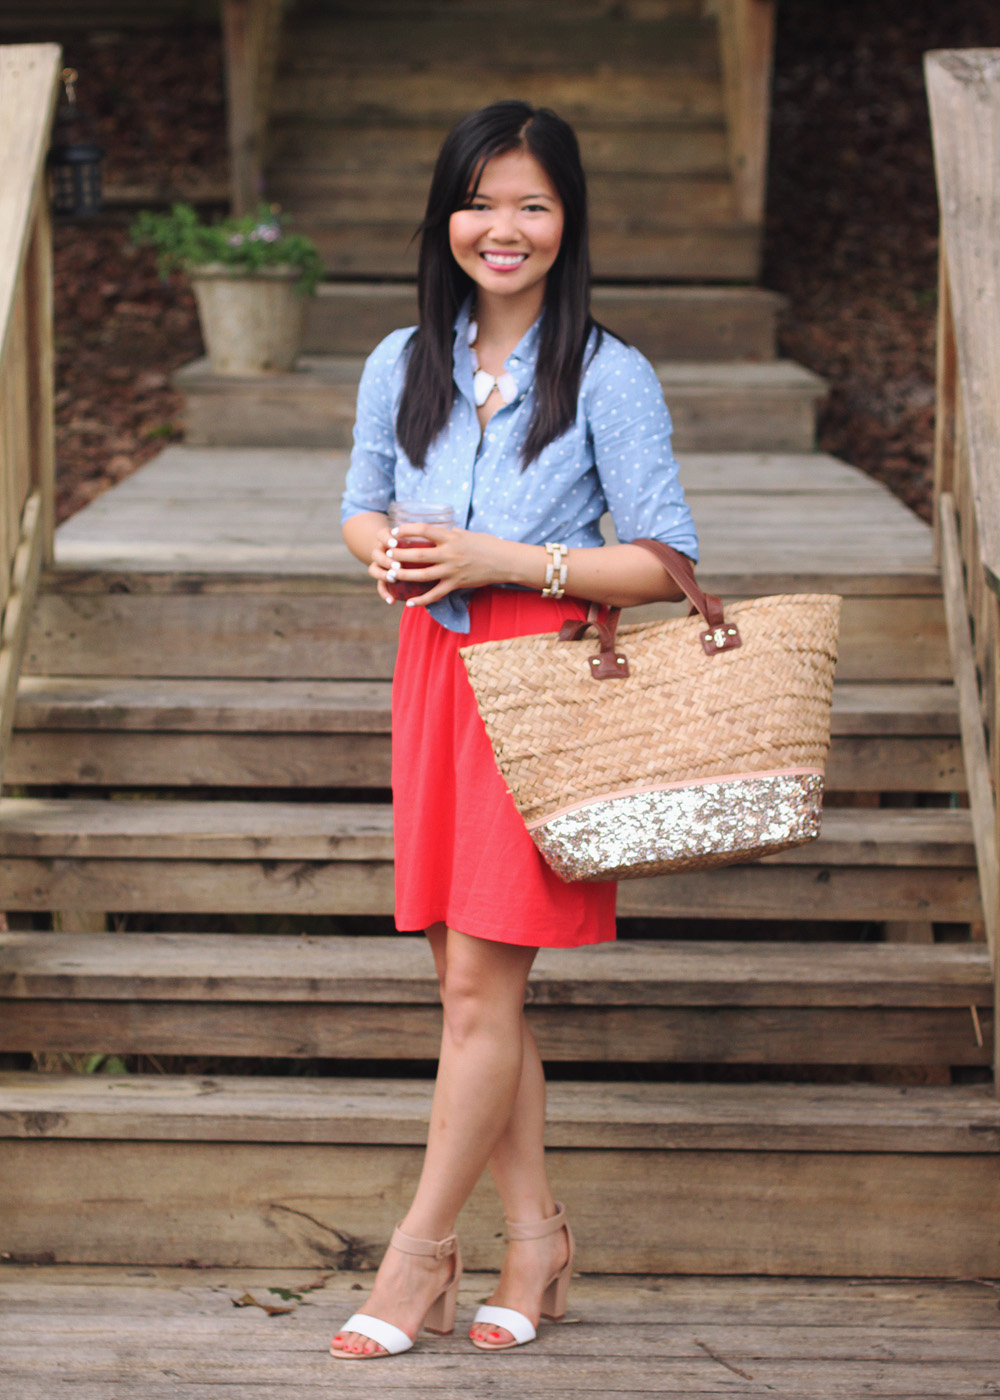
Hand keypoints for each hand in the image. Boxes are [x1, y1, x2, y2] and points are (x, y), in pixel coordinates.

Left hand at [372, 521, 514, 605]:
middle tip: (387, 554)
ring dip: (404, 575)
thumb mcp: (466, 534)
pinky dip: (422, 600)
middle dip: (399, 555)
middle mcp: (449, 554)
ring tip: (391, 575)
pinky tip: (409, 603)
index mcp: (451, 537)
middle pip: (418, 555)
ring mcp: (452, 570)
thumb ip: (449, 533)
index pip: (424, 530)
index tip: (395, 531)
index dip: (407, 530)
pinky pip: (436, 594)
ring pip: (422, 575)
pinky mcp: (456, 584)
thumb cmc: (486, 544)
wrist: (504, 561)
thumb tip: (436, 530)